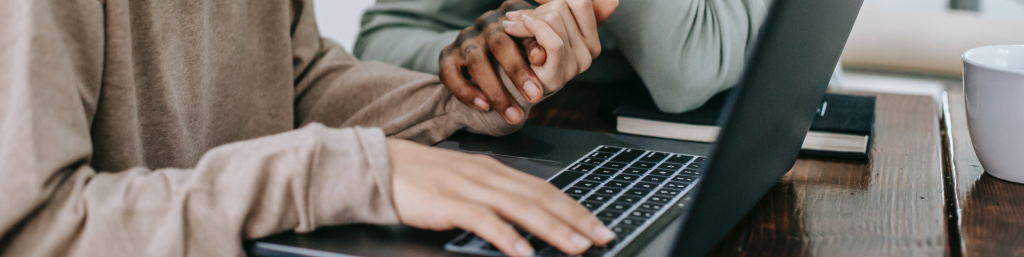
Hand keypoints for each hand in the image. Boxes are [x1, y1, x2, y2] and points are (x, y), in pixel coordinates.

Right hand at [387, 139, 615, 255]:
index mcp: (495, 170)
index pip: (545, 189)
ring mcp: (469, 187)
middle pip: (541, 197)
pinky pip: (483, 221)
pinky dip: (506, 237)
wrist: (377, 165)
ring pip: (521, 208)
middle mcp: (488, 175)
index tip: (598, 224)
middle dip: (576, 219)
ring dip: (552, 229)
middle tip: (602, 236)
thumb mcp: (464, 184)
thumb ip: (494, 198)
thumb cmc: (419, 180)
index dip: (575, 207)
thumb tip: (525, 219)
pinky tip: (523, 252)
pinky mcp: (447, 202)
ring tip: (575, 247)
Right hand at [438, 0, 541, 124]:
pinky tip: (484, 107)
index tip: (544, 67)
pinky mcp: (446, 56)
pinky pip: (449, 74)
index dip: (533, 48)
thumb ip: (538, 49)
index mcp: (510, 17)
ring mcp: (465, 39)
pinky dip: (467, 92)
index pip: (522, 28)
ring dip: (496, 91)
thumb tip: (541, 57)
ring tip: (513, 115)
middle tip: (535, 97)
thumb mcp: (531, 48)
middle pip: (499, 43)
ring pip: (476, 61)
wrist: (486, 63)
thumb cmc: (519, 55)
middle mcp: (485, 24)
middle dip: (517, 72)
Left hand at [501, 0, 617, 91]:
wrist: (513, 81)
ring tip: (514, 26)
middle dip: (537, 10)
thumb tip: (613, 1)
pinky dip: (530, 28)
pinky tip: (513, 28)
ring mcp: (576, 65)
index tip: (537, 0)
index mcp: (592, 39)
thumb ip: (573, 9)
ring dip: (527, 19)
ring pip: (554, 19)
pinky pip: (552, 40)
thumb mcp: (551, 25)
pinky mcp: (558, 75)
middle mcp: (590, 52)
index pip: (582, 2)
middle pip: (562, 7)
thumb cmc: (530, 48)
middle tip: (520, 19)